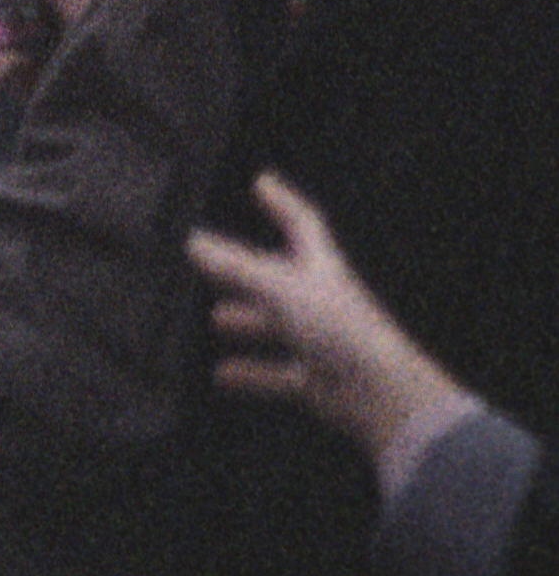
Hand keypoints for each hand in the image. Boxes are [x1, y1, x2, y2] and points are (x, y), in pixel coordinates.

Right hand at [191, 168, 482, 496]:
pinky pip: (275, 371)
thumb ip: (237, 267)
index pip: (301, 224)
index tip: (262, 183)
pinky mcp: (315, 378)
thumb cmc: (343, 331)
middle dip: (247, 271)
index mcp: (320, 270)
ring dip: (247, 321)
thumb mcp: (282, 290)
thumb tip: (194, 242)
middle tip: (213, 265)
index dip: (282, 202)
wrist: (381, 392)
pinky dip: (250, 372)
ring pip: (277, 325)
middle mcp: (321, 301)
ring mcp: (320, 340)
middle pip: (280, 278)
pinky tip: (222, 374)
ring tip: (214, 319)